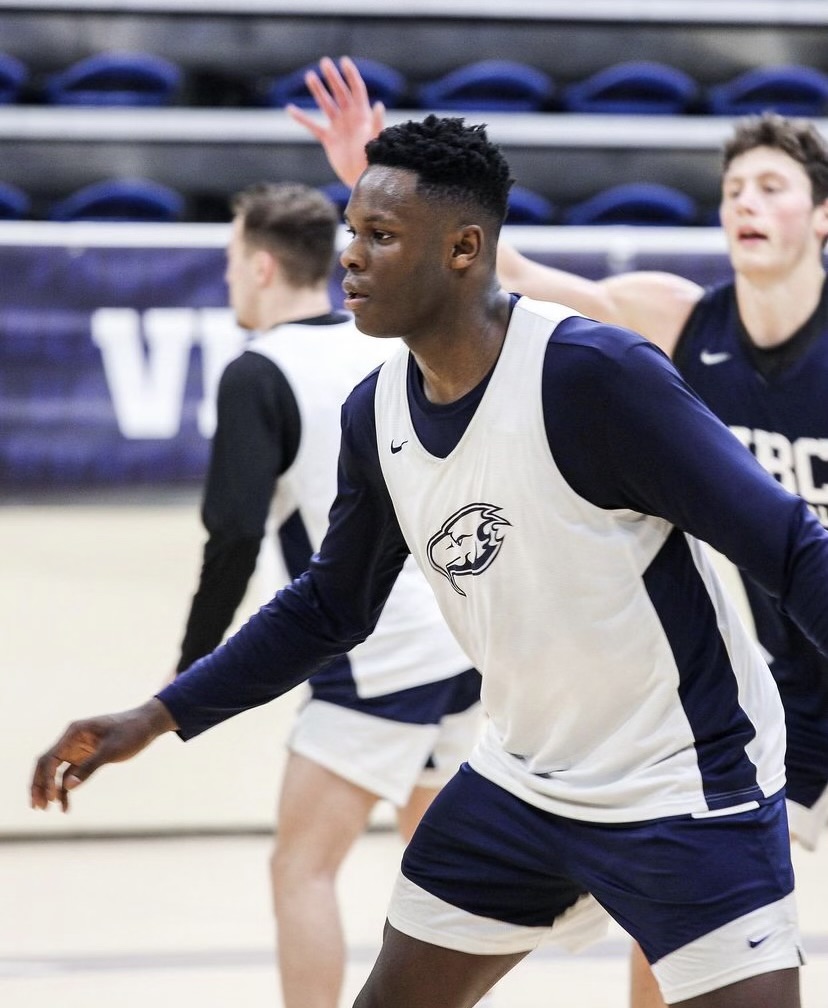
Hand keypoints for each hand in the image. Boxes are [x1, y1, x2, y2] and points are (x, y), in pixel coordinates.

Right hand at [30, 698, 176, 812]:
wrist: (147, 724)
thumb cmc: (131, 732)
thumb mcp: (112, 750)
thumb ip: (90, 767)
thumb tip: (67, 786)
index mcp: (74, 732)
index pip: (50, 757)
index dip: (45, 779)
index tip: (51, 798)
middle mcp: (71, 740)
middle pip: (46, 764)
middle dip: (39, 785)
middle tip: (37, 807)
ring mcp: (77, 749)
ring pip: (55, 771)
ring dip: (49, 789)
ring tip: (45, 809)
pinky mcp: (85, 757)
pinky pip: (69, 775)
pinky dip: (66, 789)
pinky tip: (65, 807)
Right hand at [286, 55, 384, 187]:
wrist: (362, 180)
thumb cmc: (373, 161)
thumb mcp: (375, 141)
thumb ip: (376, 123)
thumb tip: (378, 105)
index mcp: (362, 116)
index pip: (356, 90)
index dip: (351, 76)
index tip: (344, 61)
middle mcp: (350, 118)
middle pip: (340, 93)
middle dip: (332, 78)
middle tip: (324, 62)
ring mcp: (338, 127)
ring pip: (326, 105)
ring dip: (318, 91)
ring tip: (309, 76)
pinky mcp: (329, 139)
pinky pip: (313, 126)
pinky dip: (302, 119)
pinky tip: (289, 109)